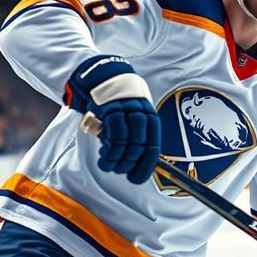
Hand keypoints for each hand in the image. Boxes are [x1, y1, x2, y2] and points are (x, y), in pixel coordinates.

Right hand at [65, 55, 160, 183]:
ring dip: (118, 159)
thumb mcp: (131, 120)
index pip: (154, 147)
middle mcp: (143, 113)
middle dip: (129, 164)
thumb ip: (133, 140)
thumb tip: (132, 166)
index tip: (136, 179)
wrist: (102, 77)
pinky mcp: (112, 107)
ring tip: (108, 165)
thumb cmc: (117, 105)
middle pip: (141, 146)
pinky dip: (110, 149)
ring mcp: (128, 109)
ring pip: (128, 141)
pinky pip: (115, 132)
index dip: (145, 166)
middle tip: (118, 170)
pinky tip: (104, 155)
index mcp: (151, 118)